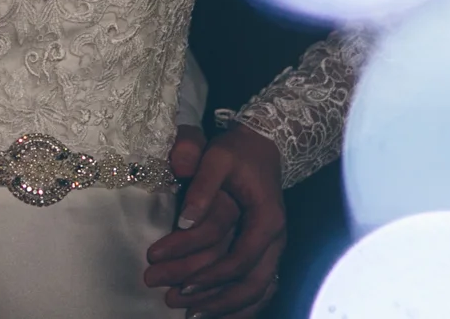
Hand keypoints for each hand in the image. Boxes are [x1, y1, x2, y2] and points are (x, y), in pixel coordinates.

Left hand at [144, 125, 284, 316]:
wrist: (261, 146)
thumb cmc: (237, 152)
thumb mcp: (217, 158)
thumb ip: (201, 187)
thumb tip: (184, 221)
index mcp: (267, 219)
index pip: (241, 259)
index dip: (212, 275)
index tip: (182, 283)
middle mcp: (276, 240)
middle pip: (251, 284)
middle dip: (213, 298)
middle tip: (174, 301)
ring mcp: (273, 249)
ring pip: (256, 291)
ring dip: (223, 306)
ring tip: (187, 314)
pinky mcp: (265, 253)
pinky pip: (257, 288)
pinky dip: (237, 305)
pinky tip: (211, 313)